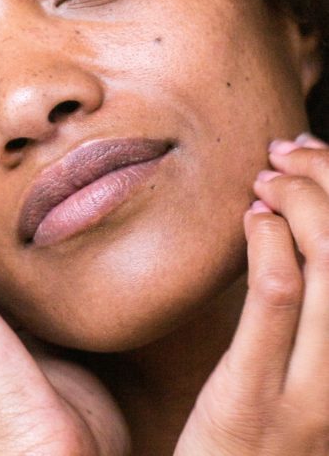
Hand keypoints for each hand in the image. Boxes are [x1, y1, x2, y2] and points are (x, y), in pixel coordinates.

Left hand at [175, 132, 328, 455]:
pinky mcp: (259, 400)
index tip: (316, 153)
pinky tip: (253, 217)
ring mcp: (319, 393)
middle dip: (328, 180)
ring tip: (268, 178)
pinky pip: (277, 298)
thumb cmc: (277, 421)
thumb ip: (322, 298)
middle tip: (286, 153)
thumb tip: (305, 213)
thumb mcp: (317, 362)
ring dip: (300, 201)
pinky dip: (269, 240)